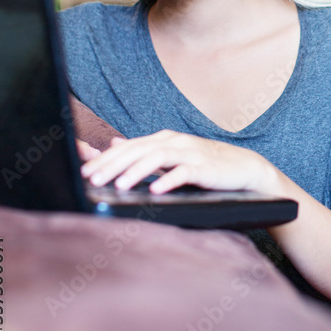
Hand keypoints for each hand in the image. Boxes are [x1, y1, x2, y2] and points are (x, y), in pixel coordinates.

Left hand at [80, 131, 275, 195]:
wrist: (244, 168)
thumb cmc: (206, 165)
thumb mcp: (172, 154)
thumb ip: (144, 150)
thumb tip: (114, 142)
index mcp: (165, 139)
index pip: (130, 146)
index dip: (107, 158)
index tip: (86, 171)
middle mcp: (175, 142)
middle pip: (139, 149)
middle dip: (114, 164)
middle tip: (93, 178)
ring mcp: (191, 153)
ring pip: (158, 157)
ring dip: (137, 171)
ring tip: (120, 185)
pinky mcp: (205, 168)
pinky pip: (185, 172)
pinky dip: (169, 180)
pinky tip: (156, 190)